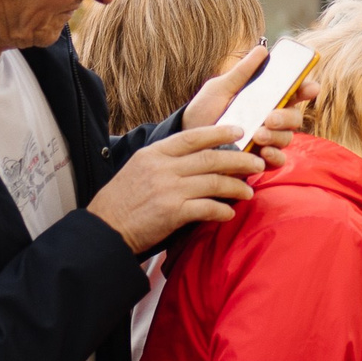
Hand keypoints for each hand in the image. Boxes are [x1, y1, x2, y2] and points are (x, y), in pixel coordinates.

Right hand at [88, 125, 265, 252]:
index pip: (192, 137)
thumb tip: (196, 156)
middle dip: (239, 160)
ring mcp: (168, 189)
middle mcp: (162, 168)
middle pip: (210, 158)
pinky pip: (207, 208)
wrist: (104, 230)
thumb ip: (165, 161)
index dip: (219, 132)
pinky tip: (229, 213)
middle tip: (257, 163)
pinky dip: (222, 211)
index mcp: (153, 154)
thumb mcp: (138, 169)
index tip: (239, 131)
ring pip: (214, 182)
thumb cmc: (121, 201)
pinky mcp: (172, 213)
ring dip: (236, 187)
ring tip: (248, 191)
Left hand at [180, 45, 316, 169]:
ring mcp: (267, 141)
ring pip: (287, 138)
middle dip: (287, 117)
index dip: (307, 89)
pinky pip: (278, 160)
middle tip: (270, 117)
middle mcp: (271, 120)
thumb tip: (261, 49)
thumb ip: (242, 72)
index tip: (310, 87)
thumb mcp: (220, 88)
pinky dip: (274, 156)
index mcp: (266, 99)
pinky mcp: (259, 160)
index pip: (294, 93)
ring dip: (277, 136)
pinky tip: (262, 151)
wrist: (186, 141)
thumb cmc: (203, 111)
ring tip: (258, 134)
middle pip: (295, 117)